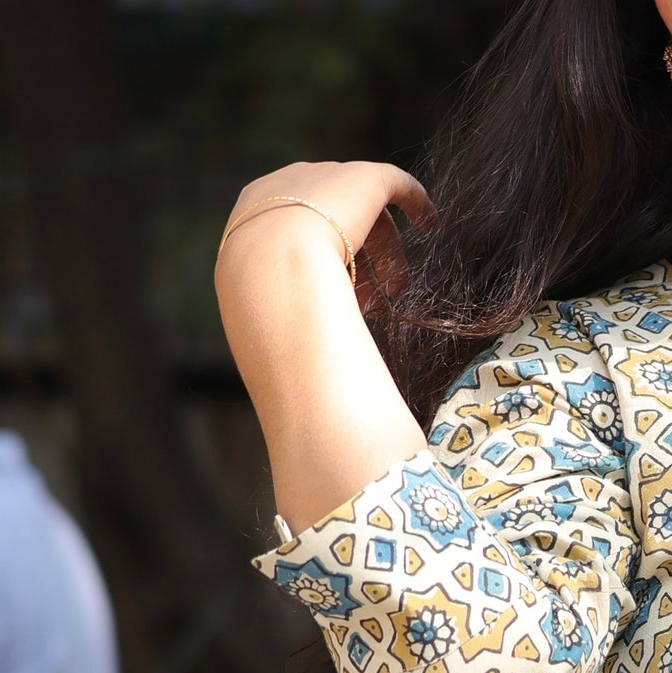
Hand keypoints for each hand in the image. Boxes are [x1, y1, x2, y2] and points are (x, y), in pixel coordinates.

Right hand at [215, 159, 435, 534]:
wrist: (277, 286)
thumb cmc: (272, 340)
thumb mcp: (267, 373)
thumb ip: (283, 402)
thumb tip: (294, 494)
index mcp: (240, 249)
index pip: (280, 247)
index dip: (318, 278)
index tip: (345, 308)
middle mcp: (266, 207)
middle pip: (316, 221)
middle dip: (349, 253)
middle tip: (379, 293)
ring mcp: (305, 186)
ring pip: (351, 206)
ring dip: (379, 242)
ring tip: (399, 280)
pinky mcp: (348, 177)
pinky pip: (387, 184)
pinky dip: (411, 200)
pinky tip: (431, 219)